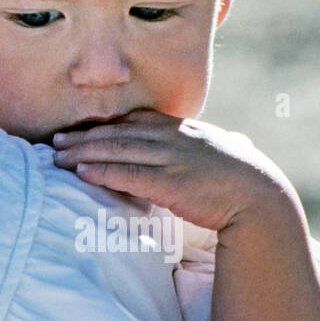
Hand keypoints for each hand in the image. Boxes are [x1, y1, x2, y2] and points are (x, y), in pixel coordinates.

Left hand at [49, 109, 296, 232]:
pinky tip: (82, 172)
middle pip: (119, 133)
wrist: (262, 200)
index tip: (82, 129)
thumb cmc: (243, 181)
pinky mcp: (170, 183)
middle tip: (56, 141)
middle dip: (84, 136)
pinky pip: (129, 174)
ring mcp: (172, 158)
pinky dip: (103, 171)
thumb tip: (197, 152)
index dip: (106, 125)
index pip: (136, 120)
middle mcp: (174, 137)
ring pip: (118, 150)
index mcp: (184, 128)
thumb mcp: (218, 153)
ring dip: (84, 152)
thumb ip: (198, 148)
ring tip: (59, 157)